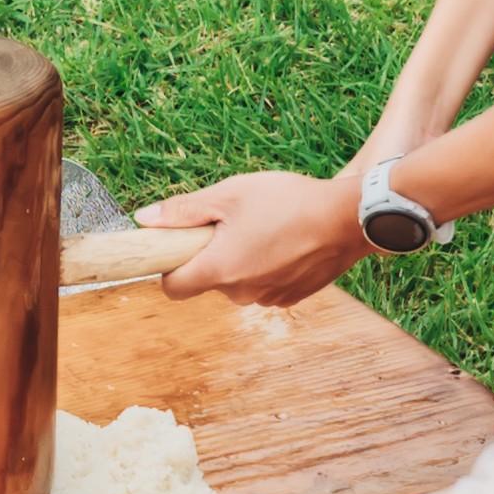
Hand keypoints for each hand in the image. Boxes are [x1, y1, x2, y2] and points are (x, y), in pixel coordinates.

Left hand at [139, 170, 368, 308]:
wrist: (348, 218)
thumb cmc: (288, 201)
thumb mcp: (230, 194)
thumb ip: (184, 211)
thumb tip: (145, 220)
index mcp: (219, 269)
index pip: (172, 288)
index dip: (169, 267)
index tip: (181, 245)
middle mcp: (240, 293)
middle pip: (208, 281)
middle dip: (212, 256)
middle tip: (233, 223)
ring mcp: (267, 299)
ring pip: (238, 283)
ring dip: (242, 261)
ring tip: (265, 228)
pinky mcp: (291, 299)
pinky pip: (264, 285)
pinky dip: (267, 268)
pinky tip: (285, 243)